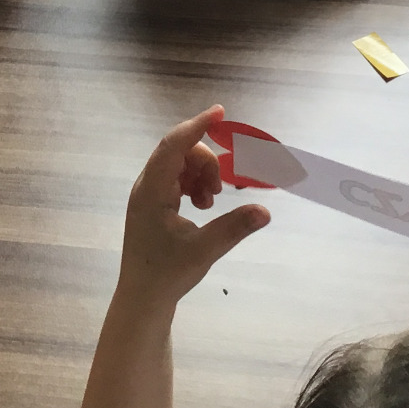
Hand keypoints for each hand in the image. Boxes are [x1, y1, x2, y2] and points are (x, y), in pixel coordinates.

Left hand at [116, 106, 270, 311]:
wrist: (143, 296)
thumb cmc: (167, 273)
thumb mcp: (204, 250)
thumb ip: (234, 227)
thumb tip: (265, 210)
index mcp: (151, 191)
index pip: (174, 145)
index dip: (197, 125)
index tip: (220, 111)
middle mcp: (146, 186)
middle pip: (180, 152)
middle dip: (207, 163)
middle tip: (221, 191)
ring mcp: (149, 193)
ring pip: (181, 164)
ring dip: (203, 174)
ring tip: (211, 203)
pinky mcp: (154, 203)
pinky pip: (177, 177)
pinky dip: (195, 183)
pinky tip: (205, 205)